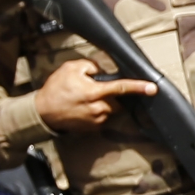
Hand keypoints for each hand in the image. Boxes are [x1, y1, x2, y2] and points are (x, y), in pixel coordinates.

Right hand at [34, 58, 155, 135]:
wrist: (42, 112)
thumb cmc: (56, 89)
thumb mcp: (71, 68)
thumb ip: (91, 66)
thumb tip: (102, 71)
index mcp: (95, 92)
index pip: (122, 88)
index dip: (139, 87)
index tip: (153, 88)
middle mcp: (98, 108)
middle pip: (118, 101)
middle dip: (113, 95)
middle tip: (96, 89)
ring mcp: (96, 120)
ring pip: (111, 109)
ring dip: (105, 103)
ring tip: (86, 99)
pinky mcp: (92, 128)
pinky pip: (102, 117)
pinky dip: (98, 111)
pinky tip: (84, 107)